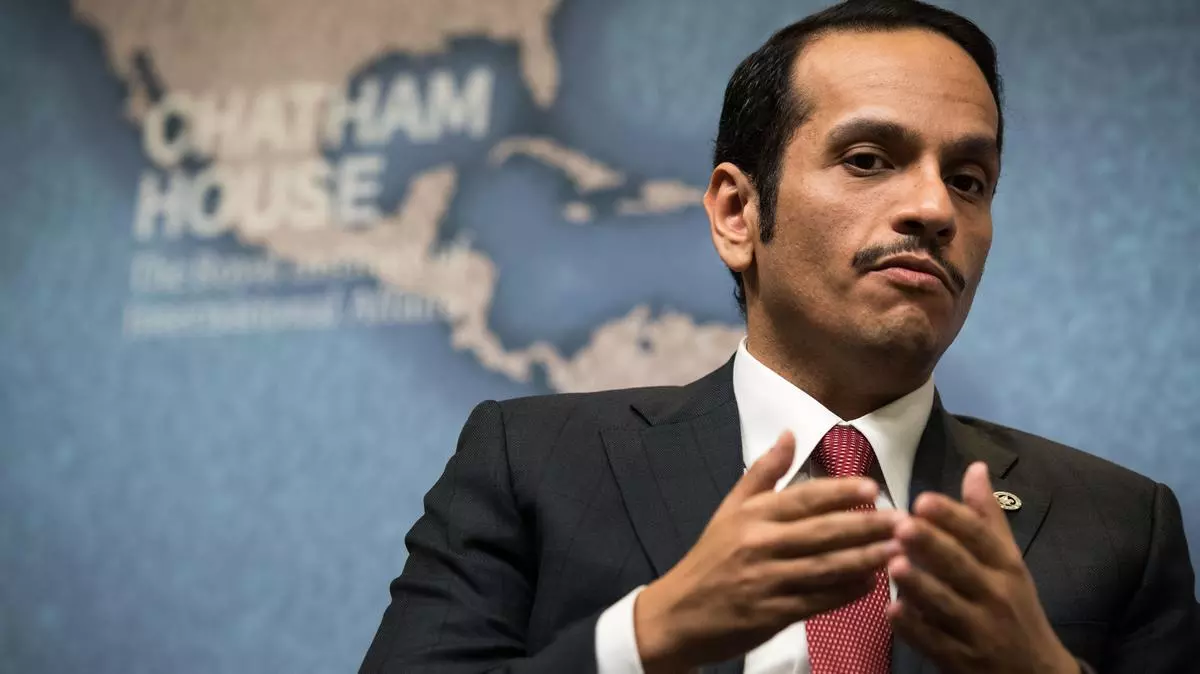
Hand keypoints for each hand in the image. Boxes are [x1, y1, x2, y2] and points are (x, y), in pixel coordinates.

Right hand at [634, 431, 903, 673]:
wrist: (678, 614)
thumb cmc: (710, 558)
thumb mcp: (729, 509)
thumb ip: (763, 472)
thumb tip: (790, 432)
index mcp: (751, 515)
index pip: (802, 498)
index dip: (839, 493)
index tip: (873, 488)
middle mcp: (759, 544)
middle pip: (821, 532)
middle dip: (866, 526)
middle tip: (902, 521)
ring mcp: (766, 581)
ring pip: (825, 568)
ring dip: (865, 559)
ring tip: (899, 551)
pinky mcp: (772, 615)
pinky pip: (818, 602)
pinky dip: (847, 593)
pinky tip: (872, 586)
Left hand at [887, 462, 1077, 673]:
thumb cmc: (1015, 609)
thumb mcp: (1009, 562)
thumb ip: (987, 518)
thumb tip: (976, 467)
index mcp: (1006, 567)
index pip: (981, 538)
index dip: (953, 519)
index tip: (924, 499)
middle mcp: (996, 596)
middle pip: (962, 568)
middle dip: (933, 547)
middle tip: (902, 526)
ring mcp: (980, 631)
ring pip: (946, 606)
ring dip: (920, 586)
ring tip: (893, 564)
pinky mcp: (962, 661)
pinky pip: (935, 643)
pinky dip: (914, 629)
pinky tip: (893, 611)